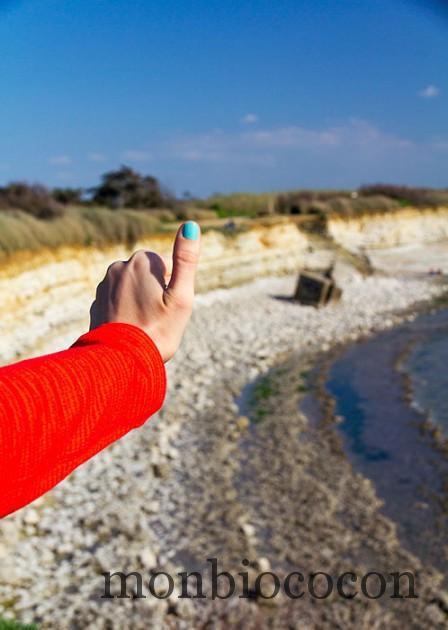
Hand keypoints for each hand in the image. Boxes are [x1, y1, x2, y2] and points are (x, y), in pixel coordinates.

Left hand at [89, 221, 200, 361]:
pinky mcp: (96, 304)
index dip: (171, 287)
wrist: (122, 362)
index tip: (167, 308)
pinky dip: (125, 313)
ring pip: (132, 288)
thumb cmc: (158, 330)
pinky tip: (129, 331)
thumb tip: (191, 225)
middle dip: (154, 292)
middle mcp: (118, 268)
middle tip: (158, 318)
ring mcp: (104, 286)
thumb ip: (186, 260)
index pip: (164, 265)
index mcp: (141, 262)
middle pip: (147, 275)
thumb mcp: (182, 296)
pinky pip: (118, 303)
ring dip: (139, 302)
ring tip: (143, 326)